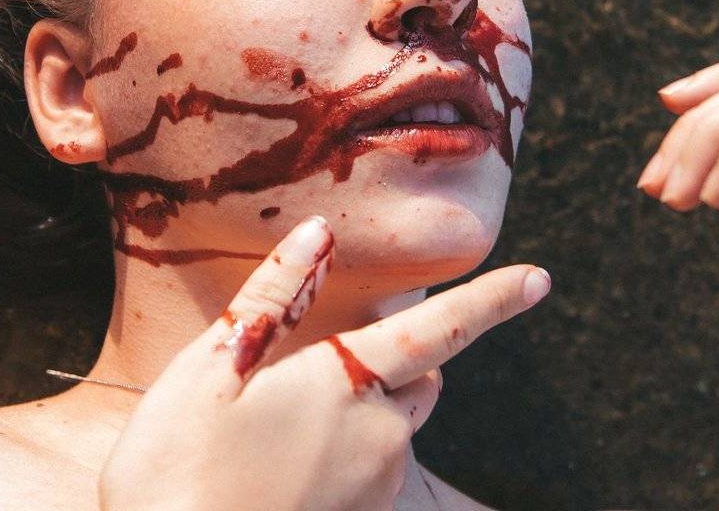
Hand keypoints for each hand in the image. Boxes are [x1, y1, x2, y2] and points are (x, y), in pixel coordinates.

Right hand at [98, 216, 550, 510]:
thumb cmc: (179, 469)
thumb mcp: (209, 370)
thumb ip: (272, 298)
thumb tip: (318, 233)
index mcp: (347, 385)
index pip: (440, 331)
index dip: (492, 301)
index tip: (540, 279)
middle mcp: (379, 439)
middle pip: (422, 380)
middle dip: (399, 358)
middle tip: (323, 361)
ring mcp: (372, 489)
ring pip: (396, 427)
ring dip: (368, 407)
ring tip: (282, 421)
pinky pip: (371, 470)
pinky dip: (346, 451)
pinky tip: (281, 462)